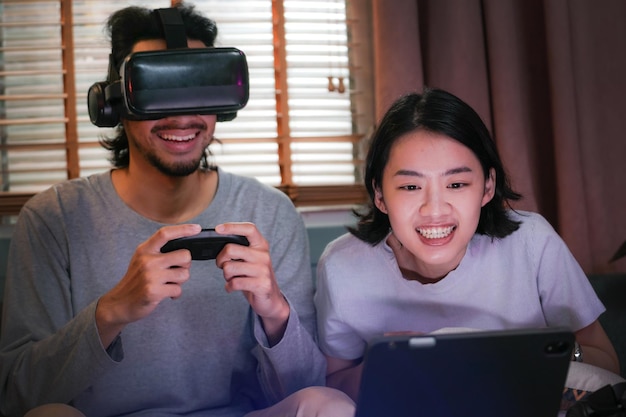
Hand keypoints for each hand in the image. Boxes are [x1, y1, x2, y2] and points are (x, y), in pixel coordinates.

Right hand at [95, 223, 201, 346]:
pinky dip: (175, 293)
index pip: (165, 234)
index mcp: (144, 250)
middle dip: (185, 265)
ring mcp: (150, 276)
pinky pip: (178, 290)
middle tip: (175, 272)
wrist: (119, 303)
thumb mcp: (141, 260)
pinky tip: (165, 294)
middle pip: (184, 255)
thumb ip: (158, 252)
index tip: (197, 228)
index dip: (183, 229)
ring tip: (168, 284)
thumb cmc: (135, 281)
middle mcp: (147, 261)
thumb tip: (184, 247)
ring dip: (180, 281)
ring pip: (184, 274)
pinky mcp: (154, 291)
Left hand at [214, 222, 289, 344]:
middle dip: (220, 259)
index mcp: (261, 245)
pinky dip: (229, 287)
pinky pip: (234, 283)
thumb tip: (218, 242)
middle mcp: (264, 255)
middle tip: (222, 265)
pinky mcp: (261, 285)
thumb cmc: (255, 276)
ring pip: (229, 268)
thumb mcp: (251, 259)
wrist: (271, 299)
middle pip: (230, 249)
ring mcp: (263, 270)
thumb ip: (240, 249)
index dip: (232, 227)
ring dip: (226, 275)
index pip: (249, 229)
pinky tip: (232, 287)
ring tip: (232, 278)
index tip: (218, 228)